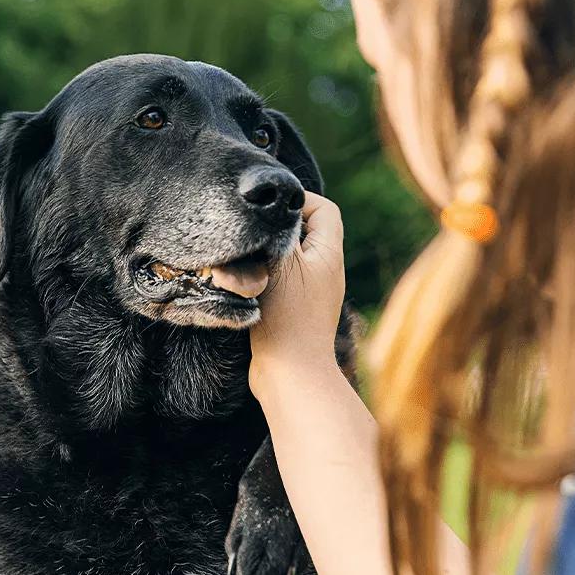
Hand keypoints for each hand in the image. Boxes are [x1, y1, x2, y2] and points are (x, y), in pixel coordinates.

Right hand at [250, 191, 345, 396]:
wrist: (291, 374)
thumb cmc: (287, 316)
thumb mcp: (282, 262)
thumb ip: (279, 229)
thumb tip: (272, 208)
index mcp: (329, 253)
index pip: (324, 209)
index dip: (298, 200)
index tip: (268, 208)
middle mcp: (326, 270)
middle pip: (306, 231)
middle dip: (278, 227)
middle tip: (252, 232)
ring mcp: (312, 292)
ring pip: (290, 257)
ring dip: (266, 254)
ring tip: (245, 259)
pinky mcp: (296, 311)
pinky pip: (282, 281)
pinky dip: (264, 276)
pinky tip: (244, 284)